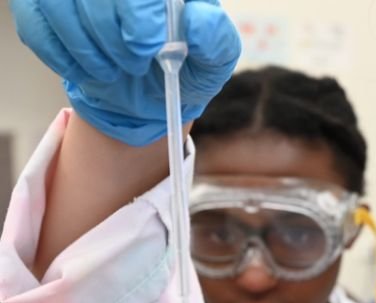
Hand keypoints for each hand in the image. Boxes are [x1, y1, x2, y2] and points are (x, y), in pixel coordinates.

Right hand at [9, 0, 240, 145]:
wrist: (148, 93)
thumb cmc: (184, 69)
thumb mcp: (211, 64)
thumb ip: (214, 41)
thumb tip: (199, 19)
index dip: (137, 9)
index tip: (146, 47)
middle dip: (108, 31)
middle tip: (131, 65)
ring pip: (56, 0)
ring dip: (83, 46)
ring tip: (110, 72)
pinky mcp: (43, 2)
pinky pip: (33, 19)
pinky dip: (57, 51)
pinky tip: (84, 70)